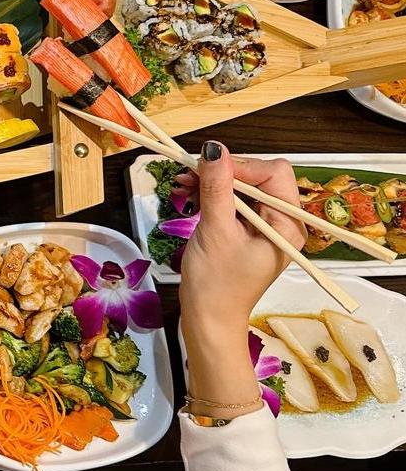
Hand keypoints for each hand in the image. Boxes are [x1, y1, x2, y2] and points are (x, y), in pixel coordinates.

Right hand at [177, 142, 305, 415]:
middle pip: (259, 177)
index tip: (206, 166)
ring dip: (214, 182)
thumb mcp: (215, 230)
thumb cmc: (215, 283)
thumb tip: (214, 147)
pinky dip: (213, 195)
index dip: (241, 164)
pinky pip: (234, 203)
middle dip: (224, 171)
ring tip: (183, 184)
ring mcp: (265, 229)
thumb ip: (216, 187)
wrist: (208, 322)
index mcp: (286, 224)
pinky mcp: (247, 234)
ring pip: (244, 188)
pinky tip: (190, 195)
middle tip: (188, 173)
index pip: (273, 173)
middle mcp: (282, 223)